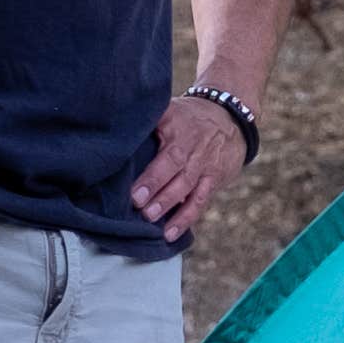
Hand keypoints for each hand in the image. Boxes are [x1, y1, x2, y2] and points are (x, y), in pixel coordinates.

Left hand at [131, 92, 248, 242]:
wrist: (230, 118)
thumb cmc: (188, 117)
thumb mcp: (169, 109)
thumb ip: (146, 121)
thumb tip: (113, 133)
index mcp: (176, 125)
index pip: (163, 148)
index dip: (150, 172)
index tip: (133, 190)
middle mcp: (192, 145)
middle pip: (175, 167)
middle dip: (157, 188)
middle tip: (138, 205)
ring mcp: (204, 164)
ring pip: (187, 186)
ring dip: (169, 205)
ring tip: (151, 220)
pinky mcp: (213, 180)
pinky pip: (200, 201)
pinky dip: (185, 219)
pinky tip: (170, 234)